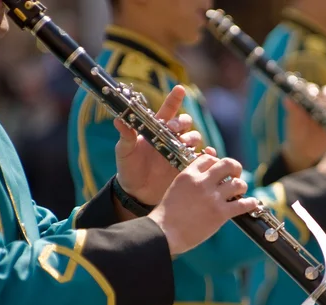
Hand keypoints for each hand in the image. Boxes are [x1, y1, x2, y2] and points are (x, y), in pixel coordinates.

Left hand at [115, 85, 203, 205]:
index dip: (174, 99)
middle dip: (181, 122)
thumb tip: (118, 119)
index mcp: (156, 129)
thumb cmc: (128, 168)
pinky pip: (202, 158)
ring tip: (184, 144)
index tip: (179, 89)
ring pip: (194, 138)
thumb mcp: (124, 151)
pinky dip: (207, 154)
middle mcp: (171, 138)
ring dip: (191, 138)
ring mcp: (180, 151)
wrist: (136, 192)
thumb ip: (125, 135)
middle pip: (185, 123)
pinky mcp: (186, 166)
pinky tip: (207, 155)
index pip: (168, 110)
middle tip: (173, 128)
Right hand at [148, 154, 258, 254]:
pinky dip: (251, 203)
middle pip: (227, 164)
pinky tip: (252, 203)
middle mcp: (202, 182)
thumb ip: (190, 179)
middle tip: (235, 176)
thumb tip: (204, 175)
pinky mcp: (220, 214)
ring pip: (238, 183)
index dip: (217, 162)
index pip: (209, 158)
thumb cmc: (167, 214)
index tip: (219, 172)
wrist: (164, 233)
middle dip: (235, 168)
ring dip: (242, 187)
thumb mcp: (176, 189)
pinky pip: (243, 204)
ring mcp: (212, 198)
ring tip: (240, 192)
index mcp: (189, 175)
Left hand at [282, 83, 325, 171]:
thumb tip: (287, 99)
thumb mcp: (293, 121)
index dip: (314, 91)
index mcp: (310, 99)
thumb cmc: (296, 132)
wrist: (304, 149)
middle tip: (325, 104)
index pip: (314, 89)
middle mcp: (323, 102)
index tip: (312, 96)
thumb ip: (292, 109)